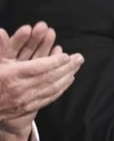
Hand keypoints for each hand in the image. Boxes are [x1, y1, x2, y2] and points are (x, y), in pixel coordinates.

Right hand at [0, 23, 82, 140]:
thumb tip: (1, 32)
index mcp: (11, 76)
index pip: (37, 68)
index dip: (53, 61)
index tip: (66, 55)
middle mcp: (20, 89)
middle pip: (49, 77)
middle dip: (66, 67)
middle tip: (79, 58)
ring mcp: (24, 101)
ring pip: (51, 88)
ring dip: (66, 76)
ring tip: (77, 67)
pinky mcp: (26, 108)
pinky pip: (47, 98)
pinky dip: (60, 89)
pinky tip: (68, 81)